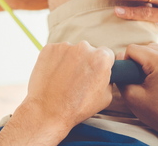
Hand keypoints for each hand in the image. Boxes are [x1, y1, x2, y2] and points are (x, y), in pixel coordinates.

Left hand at [0, 41, 114, 145]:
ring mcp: (65, 46)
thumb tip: (105, 73)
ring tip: (64, 80)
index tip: (94, 71)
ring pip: (71, 51)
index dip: (101, 64)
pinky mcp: (49, 48)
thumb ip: (108, 79)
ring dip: (69, 61)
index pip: (106, 53)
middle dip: (85, 61)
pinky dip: (55, 61)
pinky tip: (54, 75)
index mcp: (101, 57)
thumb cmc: (76, 107)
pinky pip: (56, 52)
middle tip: (77, 78)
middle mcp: (84, 47)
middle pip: (88, 50)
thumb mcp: (105, 97)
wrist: (48, 111)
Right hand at [116, 44, 157, 145]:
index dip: (127, 62)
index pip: (133, 49)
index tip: (133, 78)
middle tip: (144, 81)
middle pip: (146, 47)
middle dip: (140, 61)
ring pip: (157, 47)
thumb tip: (121, 56)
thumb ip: (122, 75)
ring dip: (151, 59)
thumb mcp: (132, 97)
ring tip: (154, 79)